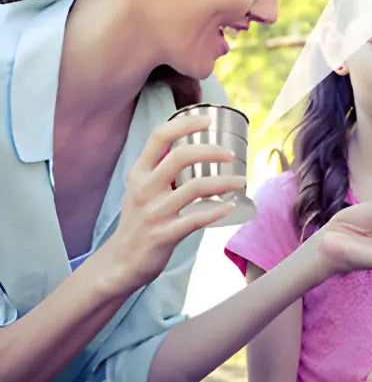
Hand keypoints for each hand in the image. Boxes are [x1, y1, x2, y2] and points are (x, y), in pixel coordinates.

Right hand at [100, 115, 247, 293]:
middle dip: (211, 151)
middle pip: (180, 156)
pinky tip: (230, 206)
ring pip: (195, 188)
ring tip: (240, 181)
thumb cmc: (139, 220)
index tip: (208, 120)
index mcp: (139, 173)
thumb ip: (160, 168)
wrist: (120, 261)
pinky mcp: (164, 235)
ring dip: (224, 182)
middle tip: (231, 154)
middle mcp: (144, 189)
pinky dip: (217, 211)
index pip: (159, 136)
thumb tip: (192, 145)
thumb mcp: (141, 188)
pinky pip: (196, 218)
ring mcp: (154, 212)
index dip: (185, 123)